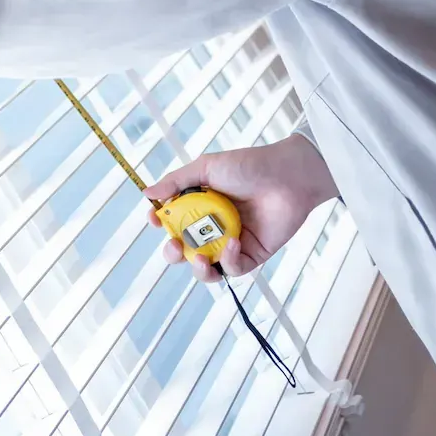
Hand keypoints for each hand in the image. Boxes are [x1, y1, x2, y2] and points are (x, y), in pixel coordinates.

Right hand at [147, 133, 337, 281]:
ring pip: (207, 267)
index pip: (173, 222)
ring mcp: (231, 242)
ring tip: (199, 258)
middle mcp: (212, 227)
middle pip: (184, 250)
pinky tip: (231, 243)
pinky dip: (229, 261)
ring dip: (198, 268)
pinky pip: (234, 268)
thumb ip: (177, 181)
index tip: (156, 220)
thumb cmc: (248, 166)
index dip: (162, 225)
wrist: (287, 176)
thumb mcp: (207, 168)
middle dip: (173, 253)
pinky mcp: (252, 254)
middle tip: (174, 245)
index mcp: (199, 205)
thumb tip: (147, 193)